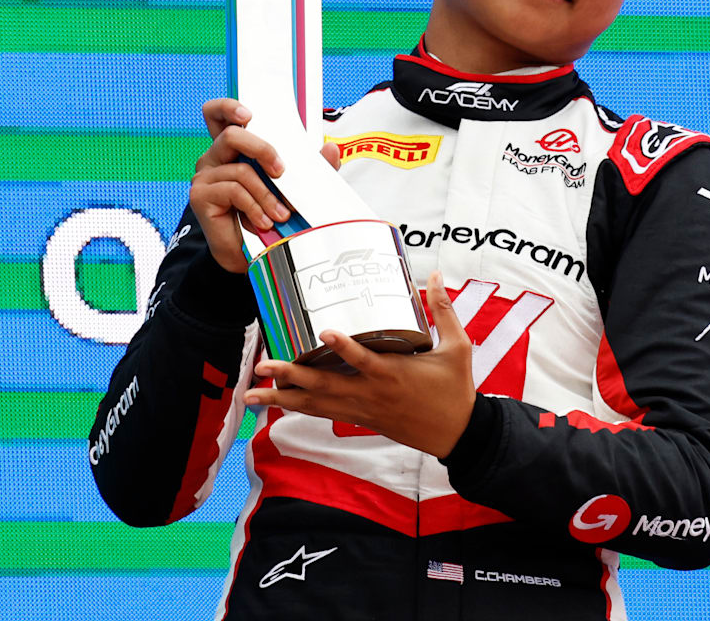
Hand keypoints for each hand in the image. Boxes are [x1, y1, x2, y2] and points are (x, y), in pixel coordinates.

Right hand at [190, 98, 341, 272]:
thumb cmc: (269, 214)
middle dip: (262, 149)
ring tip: (280, 214)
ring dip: (267, 194)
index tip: (249, 114)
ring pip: (240, 169)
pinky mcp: (201, 196)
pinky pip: (234, 191)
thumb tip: (330, 148)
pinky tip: (263, 222)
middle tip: (281, 171)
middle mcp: (214, 158)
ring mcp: (205, 176)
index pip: (218, 115)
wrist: (252, 254)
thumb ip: (311, 167)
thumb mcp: (294, 188)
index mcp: (232, 149)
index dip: (228, 107)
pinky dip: (255, 206)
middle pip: (232, 135)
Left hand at [243, 271, 475, 457]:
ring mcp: (363, 409)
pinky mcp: (361, 418)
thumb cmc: (456, 390)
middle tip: (263, 365)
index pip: (364, 359)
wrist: (457, 434)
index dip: (344, 347)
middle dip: (291, 377)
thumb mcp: (457, 348)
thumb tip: (435, 275)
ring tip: (252, 394)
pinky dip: (300, 407)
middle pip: (325, 386)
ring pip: (316, 404)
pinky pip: (324, 412)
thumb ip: (443, 311)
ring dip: (283, 398)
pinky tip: (278, 402)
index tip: (324, 331)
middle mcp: (372, 393)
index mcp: (394, 374)